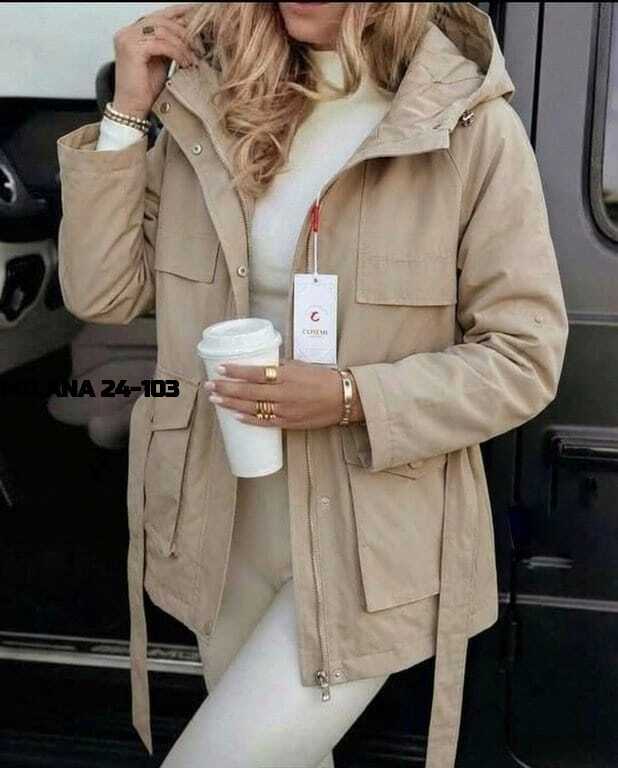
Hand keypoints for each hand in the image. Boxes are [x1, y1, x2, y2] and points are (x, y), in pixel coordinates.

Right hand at [112, 3, 201, 117]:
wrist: (133, 108)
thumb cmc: (145, 89)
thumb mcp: (162, 61)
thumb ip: (170, 45)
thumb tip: (189, 34)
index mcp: (133, 32)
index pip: (158, 16)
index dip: (178, 13)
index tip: (196, 15)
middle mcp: (128, 32)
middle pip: (162, 21)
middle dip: (184, 33)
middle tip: (199, 47)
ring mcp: (127, 39)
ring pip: (163, 31)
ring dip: (182, 45)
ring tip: (192, 60)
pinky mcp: (132, 49)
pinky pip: (161, 44)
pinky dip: (176, 53)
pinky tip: (184, 64)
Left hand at [204, 359, 364, 428]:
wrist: (344, 399)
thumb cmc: (323, 379)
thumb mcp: (301, 366)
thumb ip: (280, 366)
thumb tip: (261, 364)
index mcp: (287, 376)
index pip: (256, 373)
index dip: (236, 371)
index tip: (221, 368)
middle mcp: (284, 394)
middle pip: (249, 391)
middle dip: (226, 388)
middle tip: (209, 386)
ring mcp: (285, 410)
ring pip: (252, 408)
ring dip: (232, 404)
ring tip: (216, 399)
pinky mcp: (289, 423)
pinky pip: (265, 422)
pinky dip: (249, 420)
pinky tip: (235, 416)